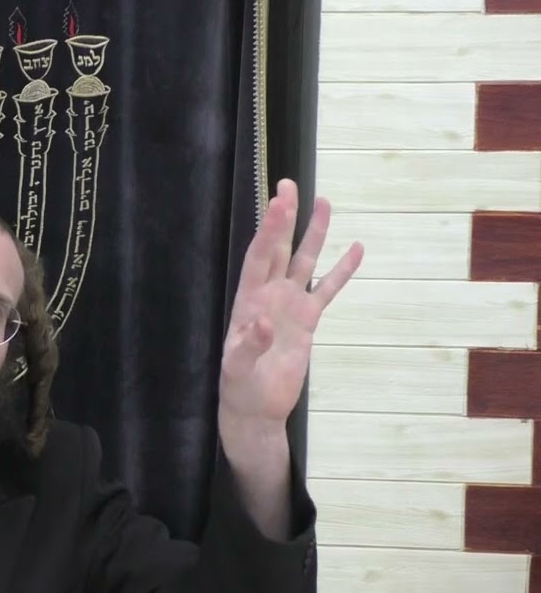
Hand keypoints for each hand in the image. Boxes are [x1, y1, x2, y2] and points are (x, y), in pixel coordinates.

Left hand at [219, 179, 362, 430]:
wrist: (256, 408)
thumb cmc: (240, 387)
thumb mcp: (237, 369)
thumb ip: (250, 345)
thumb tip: (263, 322)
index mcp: (248, 301)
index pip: (260, 257)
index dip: (270, 230)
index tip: (279, 202)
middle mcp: (268, 295)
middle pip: (279, 249)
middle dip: (285, 218)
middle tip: (290, 185)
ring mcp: (289, 305)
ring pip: (304, 262)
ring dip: (314, 234)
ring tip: (325, 202)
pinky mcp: (306, 321)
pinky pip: (327, 290)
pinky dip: (341, 271)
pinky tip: (355, 250)